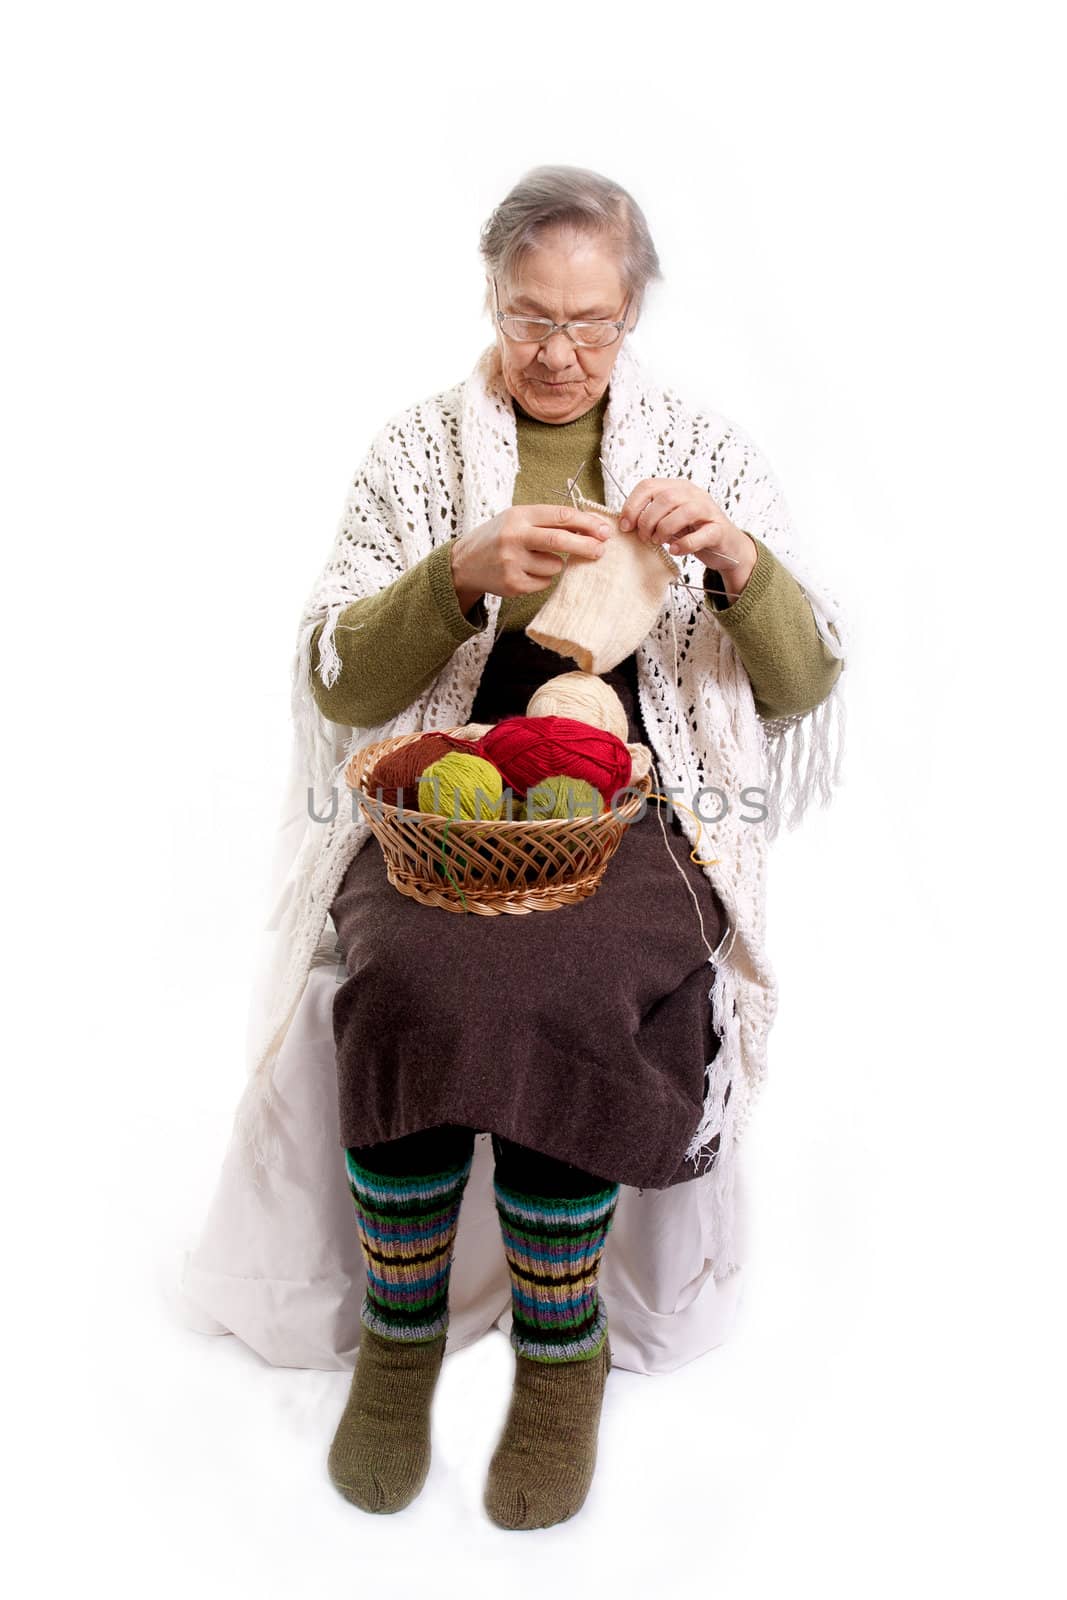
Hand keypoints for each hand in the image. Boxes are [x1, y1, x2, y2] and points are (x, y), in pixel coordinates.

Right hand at [450, 503, 611, 611]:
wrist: (464, 563)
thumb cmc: (499, 537)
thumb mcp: (517, 519)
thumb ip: (548, 521)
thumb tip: (589, 528)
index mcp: (518, 515)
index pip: (561, 516)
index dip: (586, 523)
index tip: (604, 529)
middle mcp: (514, 537)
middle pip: (561, 541)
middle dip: (586, 545)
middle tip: (601, 549)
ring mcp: (512, 562)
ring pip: (555, 566)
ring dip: (556, 564)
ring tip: (536, 560)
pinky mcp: (513, 584)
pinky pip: (544, 582)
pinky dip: (543, 578)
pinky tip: (525, 571)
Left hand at [618, 478, 757, 598]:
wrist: (726, 547)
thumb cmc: (694, 532)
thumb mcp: (668, 520)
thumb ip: (651, 517)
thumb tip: (625, 523)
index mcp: (677, 488)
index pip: (648, 486)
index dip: (632, 505)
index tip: (626, 526)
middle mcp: (693, 494)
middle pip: (665, 498)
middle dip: (648, 520)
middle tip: (645, 537)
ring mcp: (708, 510)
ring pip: (683, 512)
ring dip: (665, 530)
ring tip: (659, 542)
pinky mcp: (718, 530)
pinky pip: (701, 535)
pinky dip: (685, 544)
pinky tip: (676, 550)